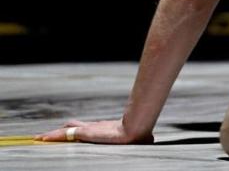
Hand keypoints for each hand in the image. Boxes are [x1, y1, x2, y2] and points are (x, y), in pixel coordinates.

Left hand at [35, 119, 152, 144]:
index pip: (86, 127)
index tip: (69, 126)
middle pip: (73, 127)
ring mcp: (88, 130)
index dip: (77, 127)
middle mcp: (94, 128)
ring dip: (53, 136)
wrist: (136, 130)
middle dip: (62, 132)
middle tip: (49, 135)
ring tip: (40, 138)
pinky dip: (52, 137)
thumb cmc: (139, 136)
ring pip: (65, 133)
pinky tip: (41, 139)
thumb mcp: (138, 138)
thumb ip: (141, 137)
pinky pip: (64, 135)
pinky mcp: (84, 133)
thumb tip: (151, 138)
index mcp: (104, 130)